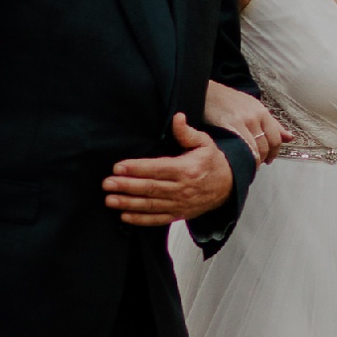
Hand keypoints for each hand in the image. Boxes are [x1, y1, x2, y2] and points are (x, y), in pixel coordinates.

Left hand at [103, 112, 235, 226]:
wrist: (229, 187)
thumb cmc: (212, 162)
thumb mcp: (204, 143)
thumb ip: (187, 132)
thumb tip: (177, 117)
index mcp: (186, 169)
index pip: (157, 169)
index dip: (136, 168)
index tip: (118, 167)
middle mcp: (182, 189)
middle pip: (150, 188)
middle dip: (126, 186)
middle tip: (107, 184)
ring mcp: (179, 204)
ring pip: (150, 205)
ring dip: (128, 203)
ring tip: (110, 200)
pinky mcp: (178, 214)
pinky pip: (157, 219)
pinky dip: (141, 219)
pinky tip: (124, 216)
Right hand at [203, 79, 292, 164]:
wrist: (203, 91)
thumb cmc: (226, 100)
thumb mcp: (251, 107)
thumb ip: (271, 123)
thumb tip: (290, 137)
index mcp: (262, 111)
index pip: (276, 137)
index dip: (275, 152)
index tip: (270, 158)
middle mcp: (255, 115)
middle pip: (267, 145)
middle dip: (264, 158)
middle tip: (258, 164)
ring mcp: (243, 120)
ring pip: (256, 148)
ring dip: (254, 160)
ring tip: (248, 164)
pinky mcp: (230, 125)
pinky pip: (243, 147)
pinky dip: (244, 158)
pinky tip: (239, 161)